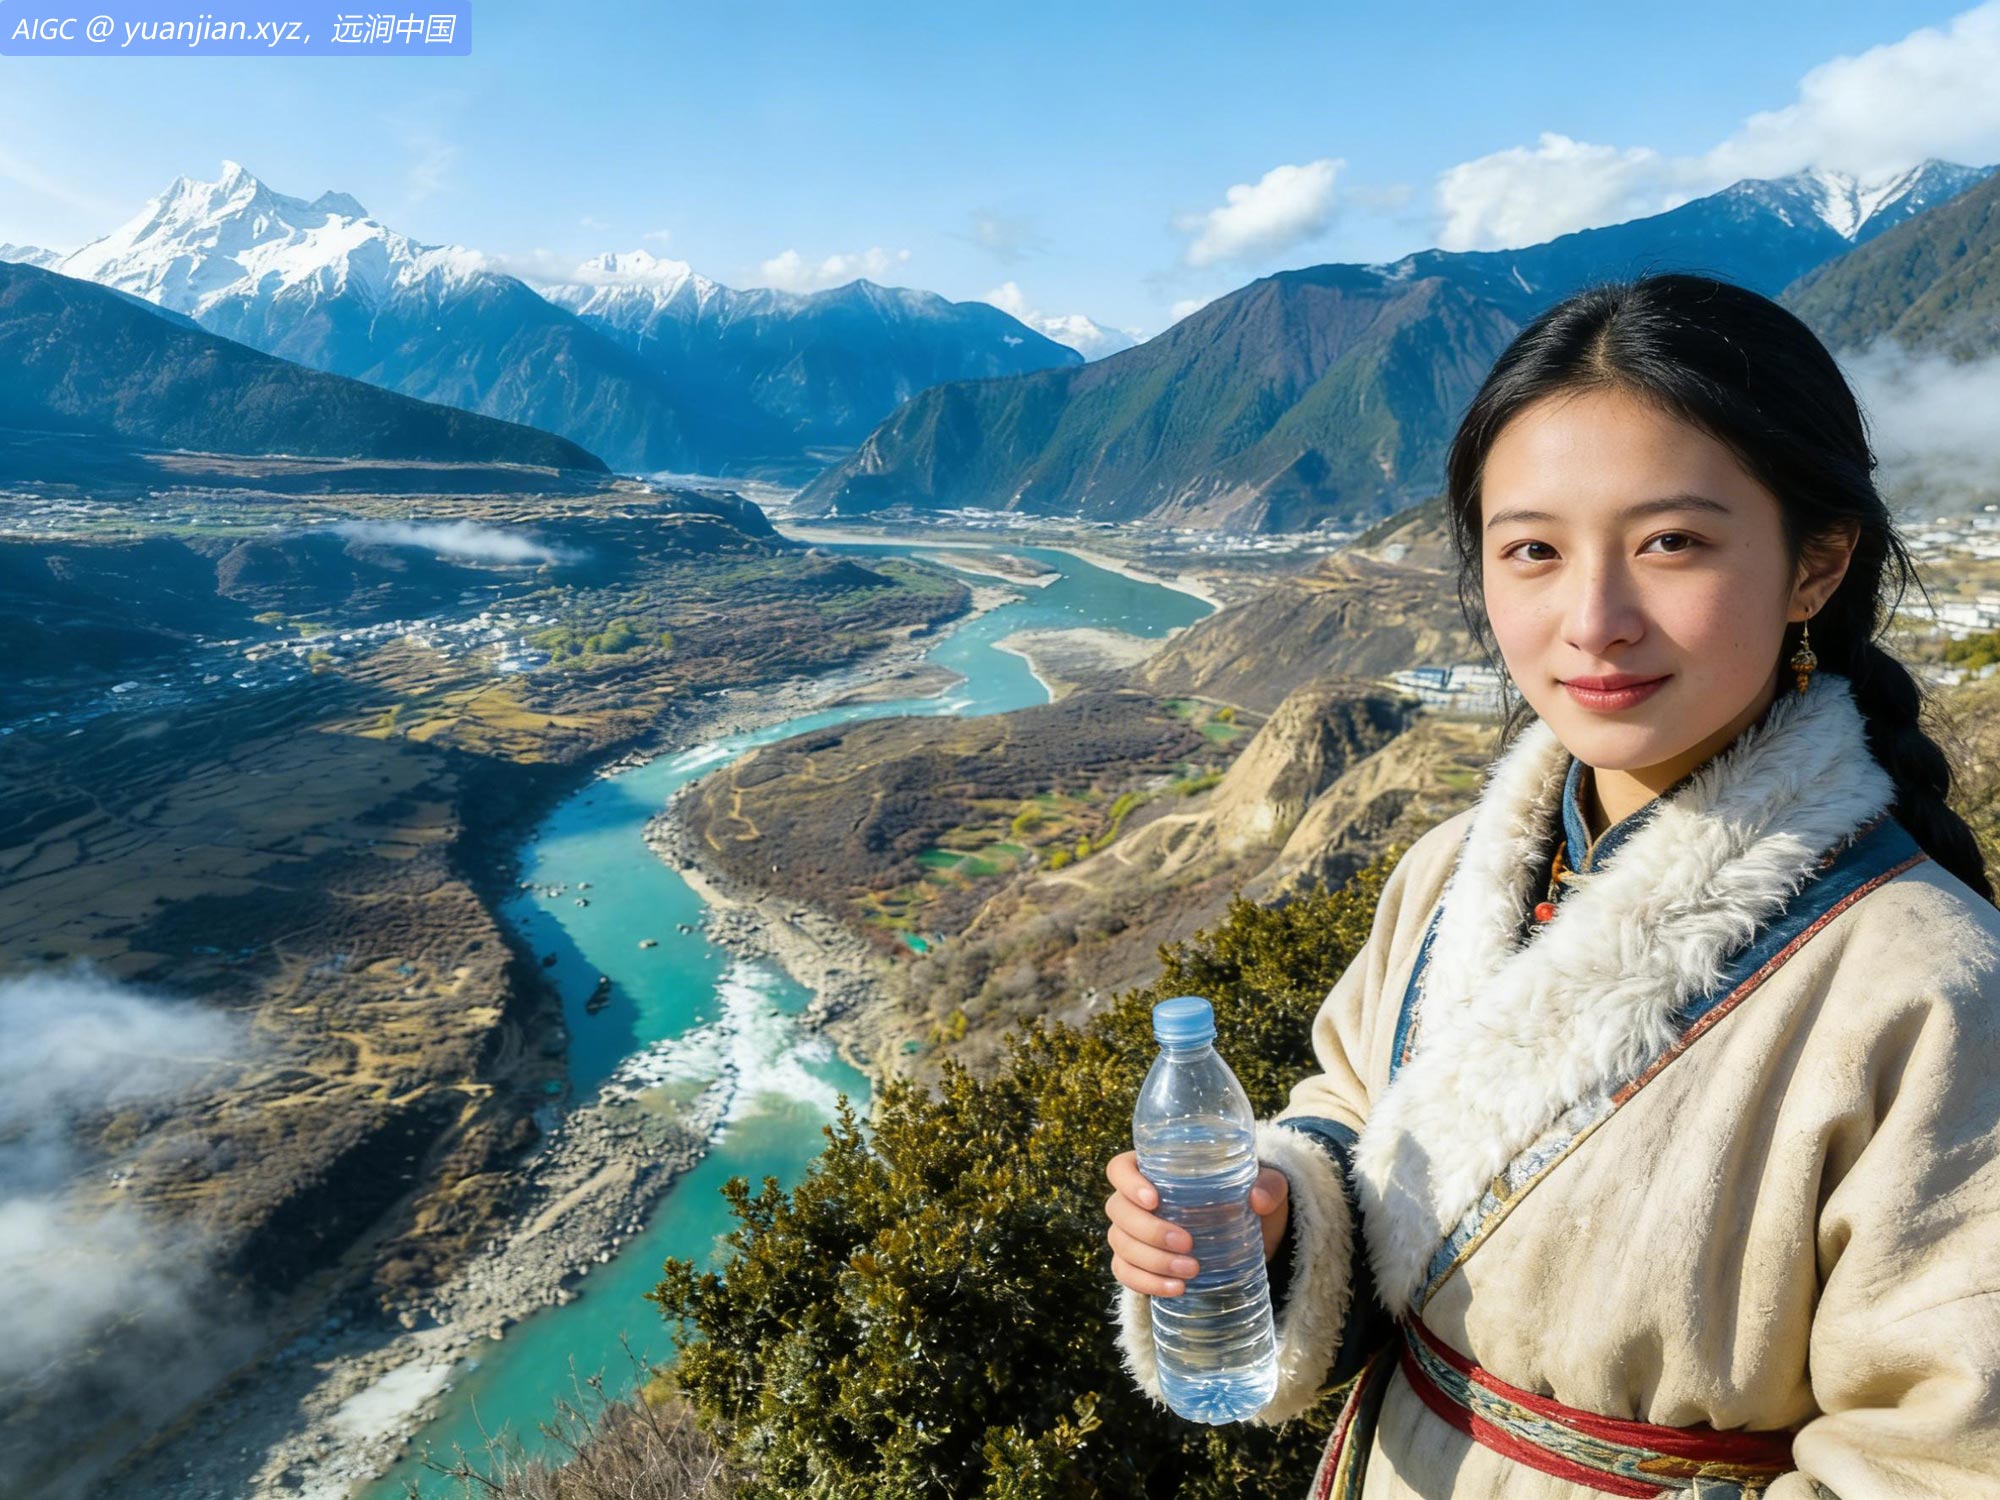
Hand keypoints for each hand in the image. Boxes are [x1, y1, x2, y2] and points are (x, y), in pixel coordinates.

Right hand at [1105, 1149, 1290, 1296]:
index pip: (1120, 1169)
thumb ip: (1268, 1186)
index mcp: (1154, 1169)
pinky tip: (1176, 1289)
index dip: (1128, 1183)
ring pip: (1120, 1244)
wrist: (1251, 1238)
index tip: (1154, 1199)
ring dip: (1151, 1261)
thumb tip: (1258, 1200)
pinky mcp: (1138, 1264)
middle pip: (1117, 1210)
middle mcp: (1135, 1200)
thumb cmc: (1248, 1199)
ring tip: (1191, 1271)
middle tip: (1187, 1243)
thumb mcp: (1267, 1186)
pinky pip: (1125, 1273)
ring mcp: (1132, 1233)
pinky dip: (1146, 1283)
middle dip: (1149, 1231)